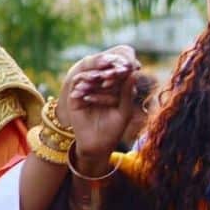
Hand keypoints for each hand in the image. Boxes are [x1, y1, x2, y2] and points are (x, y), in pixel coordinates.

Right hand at [58, 45, 139, 161]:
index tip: (131, 64)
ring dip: (99, 71)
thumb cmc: (114, 130)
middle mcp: (98, 88)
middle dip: (111, 68)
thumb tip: (135, 72)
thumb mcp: (124, 110)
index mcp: (112, 90)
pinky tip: (94, 78)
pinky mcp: (74, 96)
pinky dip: (86, 78)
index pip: (117, 75)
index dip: (123, 69)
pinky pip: (78, 82)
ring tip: (107, 71)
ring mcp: (86, 91)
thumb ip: (127, 93)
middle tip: (118, 64)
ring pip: (91, 75)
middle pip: (103, 72)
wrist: (97, 145)